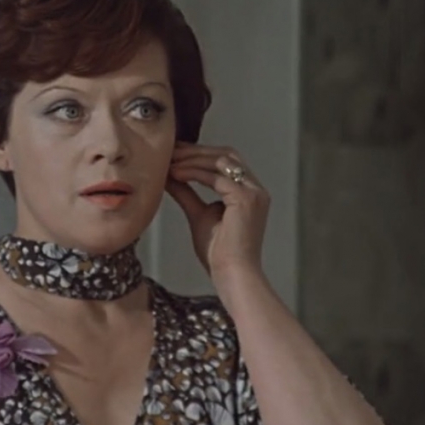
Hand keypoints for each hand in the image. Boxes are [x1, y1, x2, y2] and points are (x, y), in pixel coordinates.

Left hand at [165, 142, 270, 279]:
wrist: (232, 274)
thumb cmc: (219, 253)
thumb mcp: (198, 215)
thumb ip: (187, 193)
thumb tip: (169, 176)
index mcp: (249, 192)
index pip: (226, 161)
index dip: (200, 154)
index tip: (175, 153)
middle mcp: (255, 188)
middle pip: (226, 155)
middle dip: (197, 151)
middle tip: (170, 150)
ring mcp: (253, 192)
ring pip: (222, 161)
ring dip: (193, 159)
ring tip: (169, 162)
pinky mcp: (246, 199)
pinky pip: (216, 177)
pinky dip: (194, 173)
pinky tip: (176, 174)